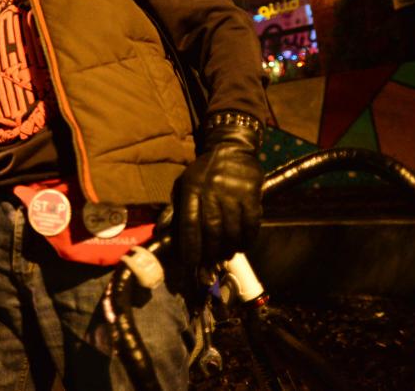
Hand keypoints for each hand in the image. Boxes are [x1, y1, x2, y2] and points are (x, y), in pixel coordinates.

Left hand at [175, 112, 263, 266]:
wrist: (231, 148)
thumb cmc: (204, 172)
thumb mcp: (184, 184)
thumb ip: (175, 209)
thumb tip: (162, 232)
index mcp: (191, 188)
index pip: (189, 223)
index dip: (190, 247)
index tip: (190, 264)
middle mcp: (211, 189)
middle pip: (212, 230)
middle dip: (211, 252)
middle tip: (210, 264)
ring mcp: (233, 190)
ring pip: (232, 229)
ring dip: (229, 249)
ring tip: (225, 255)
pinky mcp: (252, 192)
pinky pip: (251, 223)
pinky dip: (247, 239)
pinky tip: (242, 245)